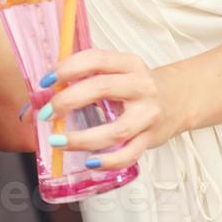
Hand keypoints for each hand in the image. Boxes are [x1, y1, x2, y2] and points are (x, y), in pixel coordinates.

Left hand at [36, 48, 186, 171]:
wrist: (179, 99)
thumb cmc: (136, 85)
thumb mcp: (117, 71)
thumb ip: (86, 77)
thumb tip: (42, 95)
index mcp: (128, 63)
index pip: (95, 59)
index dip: (67, 68)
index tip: (45, 82)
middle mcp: (140, 86)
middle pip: (101, 89)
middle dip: (68, 101)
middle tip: (46, 114)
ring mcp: (148, 114)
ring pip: (116, 129)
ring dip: (83, 138)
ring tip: (58, 142)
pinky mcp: (152, 139)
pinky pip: (129, 154)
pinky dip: (108, 161)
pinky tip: (89, 162)